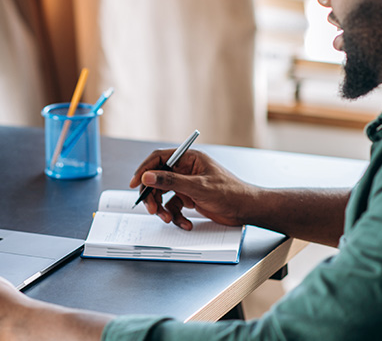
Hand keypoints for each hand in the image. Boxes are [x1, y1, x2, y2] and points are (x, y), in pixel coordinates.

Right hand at [129, 149, 253, 229]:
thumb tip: (147, 176)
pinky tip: (186, 223)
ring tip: (168, 218)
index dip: (144, 170)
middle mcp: (186, 169)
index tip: (135, 184)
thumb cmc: (230, 193)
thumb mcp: (198, 187)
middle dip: (153, 196)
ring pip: (164, 195)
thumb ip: (170, 181)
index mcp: (189, 158)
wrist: (246, 210)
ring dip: (163, 209)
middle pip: (158, 179)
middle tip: (151, 209)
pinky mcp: (190, 198)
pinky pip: (174, 207)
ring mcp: (187, 184)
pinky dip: (176, 217)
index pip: (159, 159)